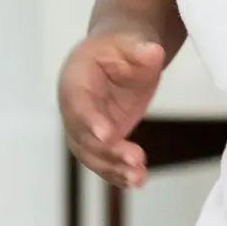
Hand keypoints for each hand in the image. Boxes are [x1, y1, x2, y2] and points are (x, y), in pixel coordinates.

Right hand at [59, 30, 166, 188]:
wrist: (117, 60)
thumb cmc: (120, 50)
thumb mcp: (131, 43)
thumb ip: (140, 50)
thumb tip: (153, 53)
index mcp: (76, 78)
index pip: (78, 102)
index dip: (90, 120)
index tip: (107, 135)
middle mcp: (73, 107)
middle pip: (83, 136)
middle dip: (108, 151)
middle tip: (136, 160)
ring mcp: (83, 128)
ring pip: (92, 155)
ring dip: (115, 169)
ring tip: (139, 178)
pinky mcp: (97, 144)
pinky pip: (103, 163)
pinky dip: (118, 175)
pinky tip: (136, 181)